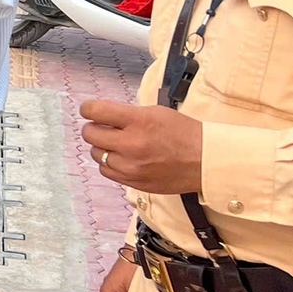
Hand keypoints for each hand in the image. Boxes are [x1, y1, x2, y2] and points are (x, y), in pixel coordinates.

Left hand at [81, 100, 203, 194]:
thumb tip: (99, 115)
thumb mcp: (155, 112)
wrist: (205, 161)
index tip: (89, 110)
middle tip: (103, 127)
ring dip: (102, 147)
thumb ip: (126, 114)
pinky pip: (106, 171)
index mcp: (139, 121)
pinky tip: (122, 158)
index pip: (96, 111)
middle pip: (89, 134)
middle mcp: (132, 145)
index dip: (88, 108)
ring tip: (117, 144)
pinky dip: (110, 164)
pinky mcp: (133, 182)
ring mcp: (131, 167)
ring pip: (96, 154)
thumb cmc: (183, 133)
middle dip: (94, 127)